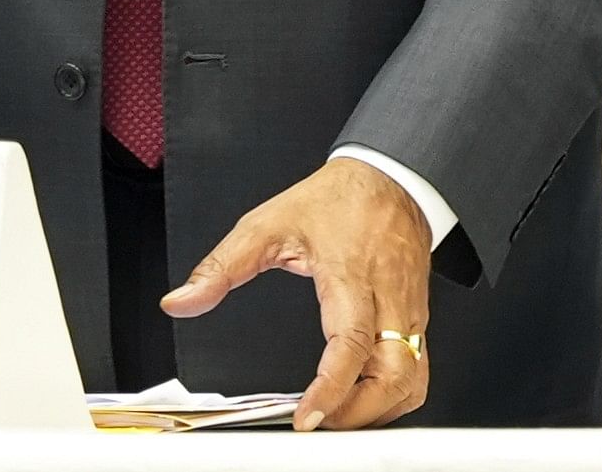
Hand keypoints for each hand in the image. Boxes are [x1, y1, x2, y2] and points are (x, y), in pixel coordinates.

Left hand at [163, 157, 433, 430]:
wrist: (393, 177)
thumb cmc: (339, 199)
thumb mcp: (268, 223)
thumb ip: (222, 266)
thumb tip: (183, 300)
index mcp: (353, 279)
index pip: (351, 346)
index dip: (331, 389)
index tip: (307, 415)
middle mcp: (389, 299)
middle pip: (395, 375)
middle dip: (360, 413)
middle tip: (321, 424)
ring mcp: (410, 310)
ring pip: (413, 378)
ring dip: (381, 408)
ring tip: (340, 417)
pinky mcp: (417, 315)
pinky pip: (417, 366)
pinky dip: (393, 392)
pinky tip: (364, 396)